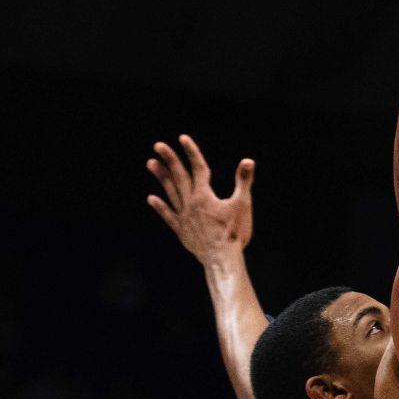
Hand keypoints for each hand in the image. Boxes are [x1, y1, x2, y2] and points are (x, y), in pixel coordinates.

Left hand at [146, 136, 254, 267]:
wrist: (222, 259)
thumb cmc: (234, 233)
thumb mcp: (242, 205)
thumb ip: (243, 181)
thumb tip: (248, 161)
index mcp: (204, 195)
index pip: (198, 168)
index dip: (191, 152)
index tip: (183, 138)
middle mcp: (190, 204)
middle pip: (179, 177)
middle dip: (170, 159)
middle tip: (158, 145)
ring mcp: (184, 217)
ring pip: (170, 192)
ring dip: (161, 177)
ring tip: (151, 163)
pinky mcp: (182, 231)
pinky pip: (168, 216)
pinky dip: (160, 207)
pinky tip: (151, 198)